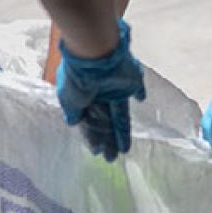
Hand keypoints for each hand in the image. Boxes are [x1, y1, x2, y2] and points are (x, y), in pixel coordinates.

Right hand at [56, 19, 145, 161]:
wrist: (95, 54)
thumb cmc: (78, 79)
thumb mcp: (69, 100)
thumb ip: (73, 112)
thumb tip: (72, 122)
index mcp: (84, 97)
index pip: (90, 122)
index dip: (93, 136)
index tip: (97, 151)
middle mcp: (100, 93)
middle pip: (106, 121)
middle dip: (107, 139)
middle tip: (110, 158)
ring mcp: (116, 87)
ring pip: (120, 114)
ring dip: (121, 131)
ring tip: (123, 151)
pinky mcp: (131, 81)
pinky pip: (137, 88)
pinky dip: (140, 93)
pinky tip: (141, 100)